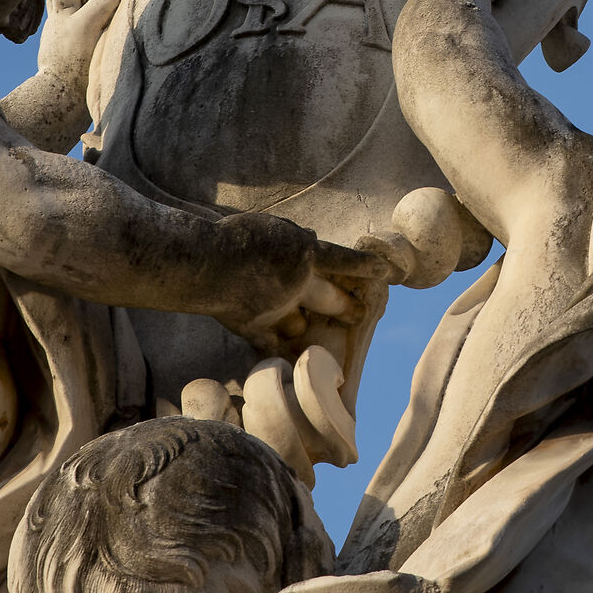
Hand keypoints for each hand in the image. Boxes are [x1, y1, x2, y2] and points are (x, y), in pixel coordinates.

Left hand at [35, 0, 125, 91]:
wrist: (62, 98)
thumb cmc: (72, 60)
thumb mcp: (88, 26)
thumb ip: (102, 2)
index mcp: (62, 11)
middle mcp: (61, 21)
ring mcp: (65, 37)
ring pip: (69, 9)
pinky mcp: (72, 53)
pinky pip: (78, 25)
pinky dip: (82, 16)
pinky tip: (87, 20)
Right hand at [232, 234, 391, 359]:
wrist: (205, 263)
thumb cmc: (234, 237)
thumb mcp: (271, 227)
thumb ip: (295, 237)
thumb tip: (313, 240)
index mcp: (305, 254)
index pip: (345, 262)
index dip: (367, 267)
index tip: (387, 273)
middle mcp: (298, 284)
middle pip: (331, 300)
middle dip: (347, 308)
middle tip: (359, 313)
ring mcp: (278, 310)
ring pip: (299, 324)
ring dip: (298, 323)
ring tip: (300, 326)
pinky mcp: (256, 327)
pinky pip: (275, 346)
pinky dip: (282, 355)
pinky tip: (290, 365)